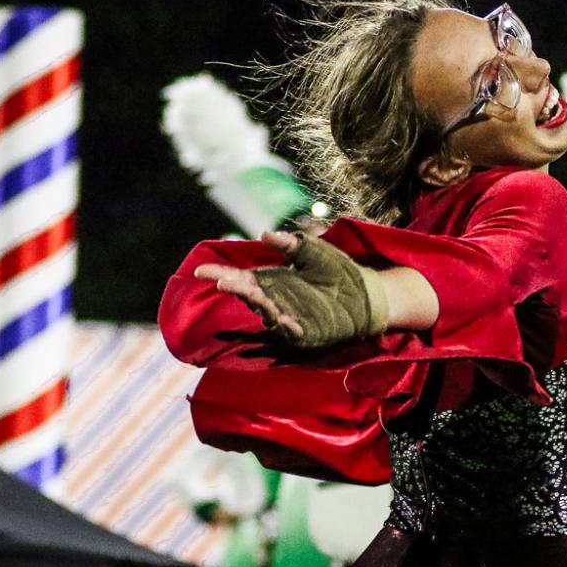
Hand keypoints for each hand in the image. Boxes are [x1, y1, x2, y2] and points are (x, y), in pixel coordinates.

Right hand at [194, 230, 387, 348]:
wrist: (365, 292)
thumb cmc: (336, 270)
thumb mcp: (312, 250)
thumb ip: (289, 244)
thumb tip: (264, 233)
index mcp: (271, 281)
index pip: (240, 278)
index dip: (220, 275)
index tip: (201, 271)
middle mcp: (274, 301)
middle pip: (249, 297)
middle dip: (235, 289)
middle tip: (223, 283)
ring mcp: (288, 318)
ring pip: (266, 314)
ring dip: (259, 305)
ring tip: (251, 293)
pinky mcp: (306, 333)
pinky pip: (292, 332)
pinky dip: (286, 326)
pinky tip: (283, 318)